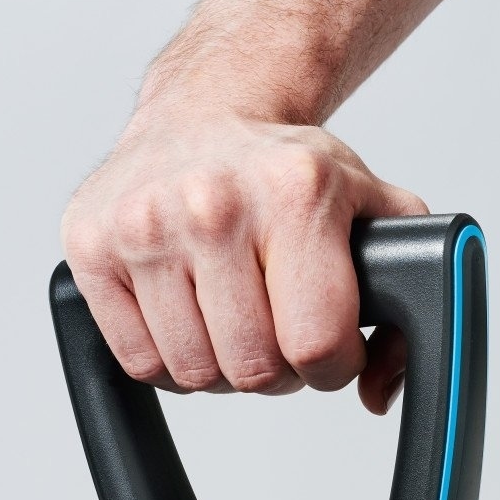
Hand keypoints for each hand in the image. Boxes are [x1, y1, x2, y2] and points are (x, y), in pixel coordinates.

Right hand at [60, 99, 425, 413]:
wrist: (204, 109)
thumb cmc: (285, 170)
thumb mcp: (372, 209)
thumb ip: (409, 294)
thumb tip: (378, 390)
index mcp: (294, 190)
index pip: (316, 345)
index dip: (331, 364)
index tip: (327, 342)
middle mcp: (212, 202)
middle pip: (253, 370)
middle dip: (277, 369)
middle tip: (276, 326)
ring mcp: (143, 223)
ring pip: (194, 375)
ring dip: (220, 366)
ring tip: (230, 315)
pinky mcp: (90, 244)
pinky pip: (138, 363)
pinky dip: (168, 359)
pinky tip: (186, 315)